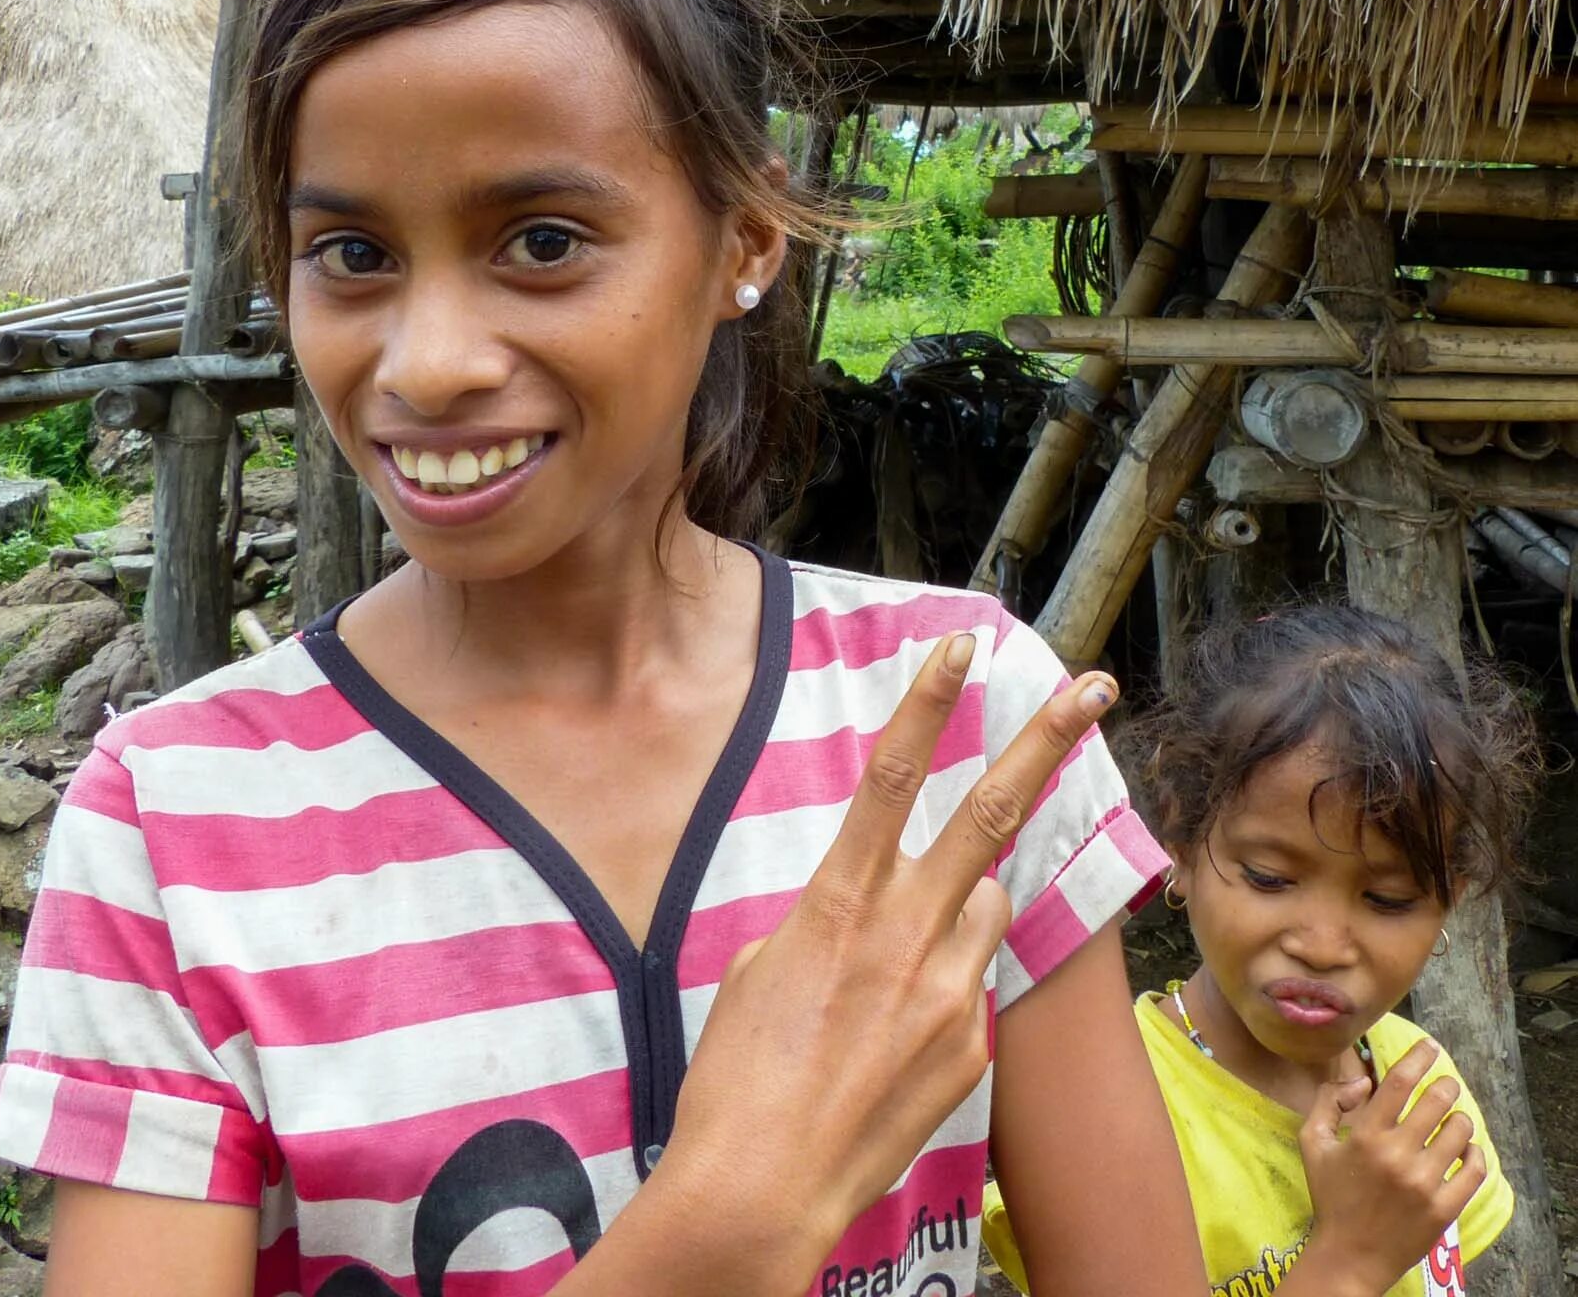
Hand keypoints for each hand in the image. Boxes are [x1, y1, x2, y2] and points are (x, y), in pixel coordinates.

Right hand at [659, 631, 1117, 1283]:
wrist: (764, 1185)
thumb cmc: (740, 1073)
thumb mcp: (762, 965)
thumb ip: (829, 918)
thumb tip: (869, 912)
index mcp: (841, 898)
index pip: (895, 775)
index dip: (930, 702)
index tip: (963, 645)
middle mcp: (908, 930)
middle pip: (992, 812)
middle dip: (1047, 742)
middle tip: (1092, 687)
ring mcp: (951, 989)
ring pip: (988, 904)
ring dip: (964, 903)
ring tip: (898, 962)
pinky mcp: (973, 1044)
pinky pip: (972, 983)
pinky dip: (944, 985)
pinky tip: (890, 1038)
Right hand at [1297, 1039, 1485, 1294]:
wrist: (1351, 1255)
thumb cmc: (1330, 1196)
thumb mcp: (1312, 1143)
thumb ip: (1328, 1102)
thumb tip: (1363, 1083)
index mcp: (1366, 1136)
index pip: (1399, 1083)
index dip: (1418, 1058)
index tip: (1429, 1046)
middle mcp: (1398, 1156)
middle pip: (1436, 1102)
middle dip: (1445, 1085)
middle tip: (1446, 1083)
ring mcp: (1425, 1184)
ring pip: (1459, 1133)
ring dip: (1459, 1119)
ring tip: (1452, 1121)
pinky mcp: (1445, 1208)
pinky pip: (1474, 1170)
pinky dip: (1475, 1153)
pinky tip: (1467, 1150)